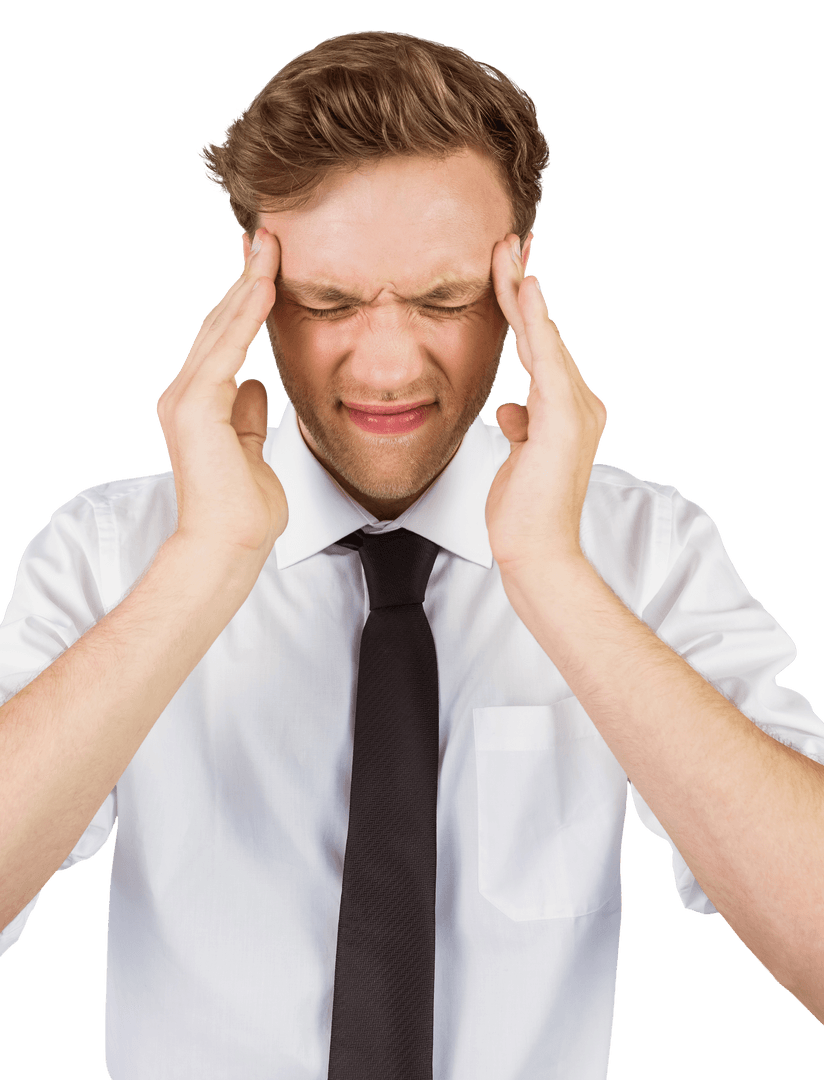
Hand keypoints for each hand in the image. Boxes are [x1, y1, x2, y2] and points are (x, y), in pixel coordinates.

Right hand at [156, 227, 286, 572]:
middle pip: (220, 323)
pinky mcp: (196, 405)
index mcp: (198, 404)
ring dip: (247, 283)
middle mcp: (185, 394)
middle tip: (267, 236)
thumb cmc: (243, 509)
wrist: (228, 544)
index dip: (246, 302)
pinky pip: (227, 348)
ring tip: (269, 243)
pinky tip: (265, 284)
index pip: (225, 340)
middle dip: (246, 279)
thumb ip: (249, 416)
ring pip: (221, 327)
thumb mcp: (251, 449)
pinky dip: (246, 314)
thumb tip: (257, 386)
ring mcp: (186, 398)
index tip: (268, 268)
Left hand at [485, 233, 607, 574]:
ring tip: (507, 251)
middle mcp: (578, 402)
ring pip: (543, 337)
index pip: (539, 347)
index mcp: (566, 410)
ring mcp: (574, 409)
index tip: (506, 270)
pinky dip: (537, 321)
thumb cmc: (524, 511)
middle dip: (521, 285)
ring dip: (522, 291)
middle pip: (542, 332)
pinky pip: (547, 359)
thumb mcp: (517, 458)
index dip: (522, 308)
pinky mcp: (563, 419)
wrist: (537, 551)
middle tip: (508, 240)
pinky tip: (525, 287)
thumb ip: (521, 426)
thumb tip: (511, 408)